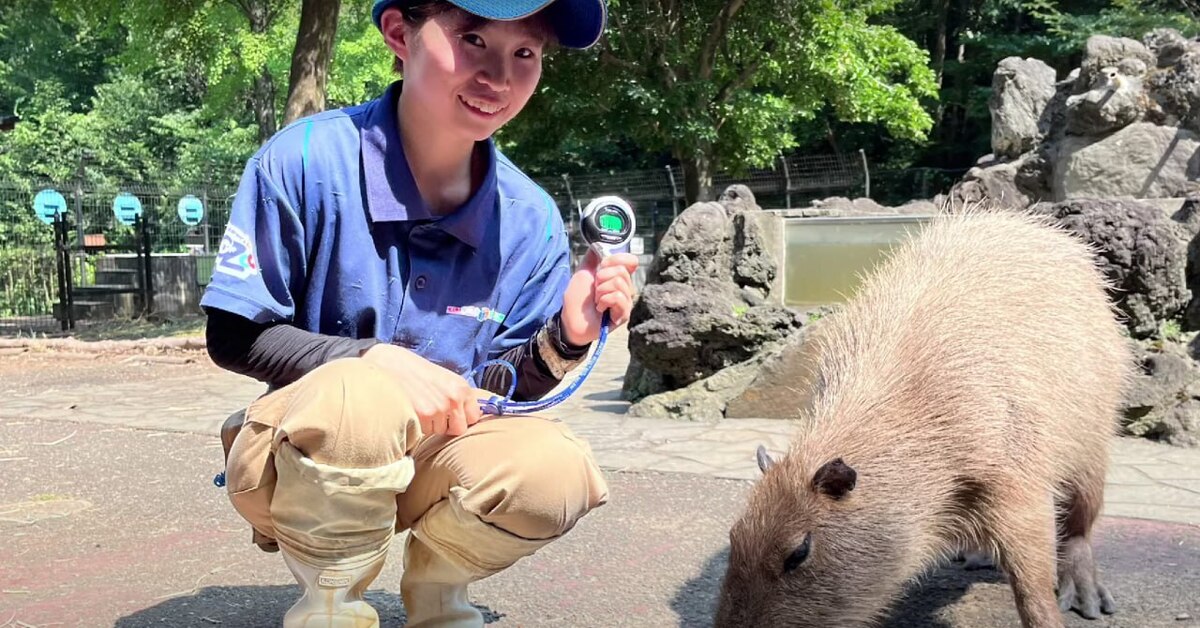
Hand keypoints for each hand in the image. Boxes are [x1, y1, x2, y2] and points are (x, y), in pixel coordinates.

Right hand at [360, 344, 482, 436]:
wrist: (388, 364)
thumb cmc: (414, 370)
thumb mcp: (442, 378)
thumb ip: (456, 395)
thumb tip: (467, 415)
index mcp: (462, 387)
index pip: (474, 417)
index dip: (462, 418)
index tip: (453, 415)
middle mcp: (454, 399)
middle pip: (459, 429)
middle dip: (447, 426)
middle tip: (433, 414)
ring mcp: (439, 409)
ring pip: (439, 431)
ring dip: (431, 425)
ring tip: (418, 407)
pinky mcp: (423, 417)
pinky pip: (425, 432)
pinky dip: (418, 426)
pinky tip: (411, 410)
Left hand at [561, 246, 638, 345]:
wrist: (571, 319)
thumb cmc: (577, 299)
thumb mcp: (583, 272)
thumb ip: (592, 258)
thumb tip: (597, 243)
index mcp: (617, 276)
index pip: (631, 261)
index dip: (616, 260)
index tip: (602, 267)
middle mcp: (624, 288)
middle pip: (623, 271)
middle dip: (603, 277)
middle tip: (595, 288)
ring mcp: (625, 301)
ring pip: (620, 283)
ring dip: (602, 291)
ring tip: (596, 300)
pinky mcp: (623, 314)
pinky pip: (619, 298)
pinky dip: (605, 300)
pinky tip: (600, 308)